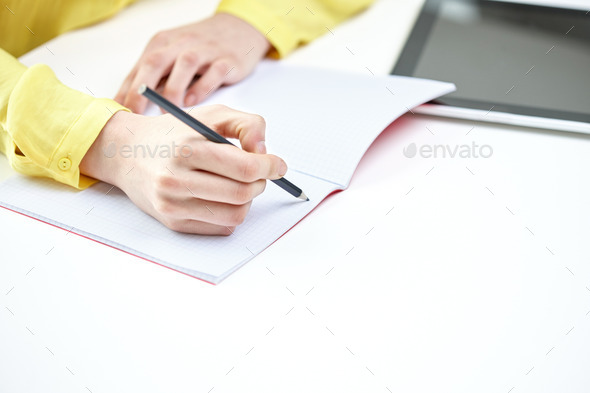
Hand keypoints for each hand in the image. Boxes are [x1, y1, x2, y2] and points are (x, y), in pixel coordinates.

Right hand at [80, 106, 285, 234]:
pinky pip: (221, 227)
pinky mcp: (173, 223)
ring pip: (235, 215)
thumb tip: (265, 152)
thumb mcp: (211, 115)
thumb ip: (246, 124)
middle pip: (242, 194)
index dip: (269, 167)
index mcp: (187, 149)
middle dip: (260, 183)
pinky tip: (223, 196)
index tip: (278, 165)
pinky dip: (232, 213)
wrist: (126, 154)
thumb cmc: (175, 133)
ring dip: (248, 200)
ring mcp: (173, 205)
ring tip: (240, 184)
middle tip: (259, 173)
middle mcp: (176, 180)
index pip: (244, 167)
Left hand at [115, 13, 270, 112]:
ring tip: (166, 111)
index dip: (128, 90)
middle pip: (157, 62)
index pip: (140, 67)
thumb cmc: (200, 47)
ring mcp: (206, 50)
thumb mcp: (172, 55)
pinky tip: (193, 102)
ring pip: (185, 65)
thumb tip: (129, 102)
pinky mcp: (227, 60)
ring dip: (173, 90)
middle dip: (143, 89)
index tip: (120, 111)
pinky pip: (213, 73)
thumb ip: (154, 76)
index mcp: (164, 42)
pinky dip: (202, 88)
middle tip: (136, 113)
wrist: (237, 29)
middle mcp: (182, 43)